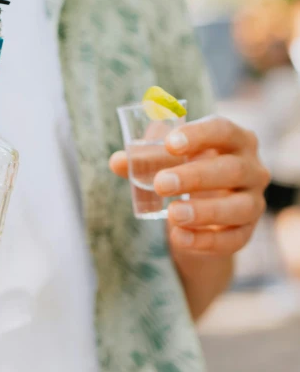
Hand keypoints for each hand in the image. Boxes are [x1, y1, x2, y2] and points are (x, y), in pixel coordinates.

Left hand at [110, 117, 269, 255]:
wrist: (201, 213)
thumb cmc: (185, 172)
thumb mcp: (165, 160)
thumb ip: (143, 157)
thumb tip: (118, 161)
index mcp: (235, 139)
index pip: (222, 130)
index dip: (197, 135)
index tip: (169, 145)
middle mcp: (252, 168)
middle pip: (231, 169)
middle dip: (195, 177)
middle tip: (160, 184)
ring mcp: (253, 201)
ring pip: (239, 207)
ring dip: (205, 211)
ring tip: (173, 214)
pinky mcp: (246, 232)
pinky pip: (233, 239)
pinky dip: (206, 241)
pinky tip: (179, 238)